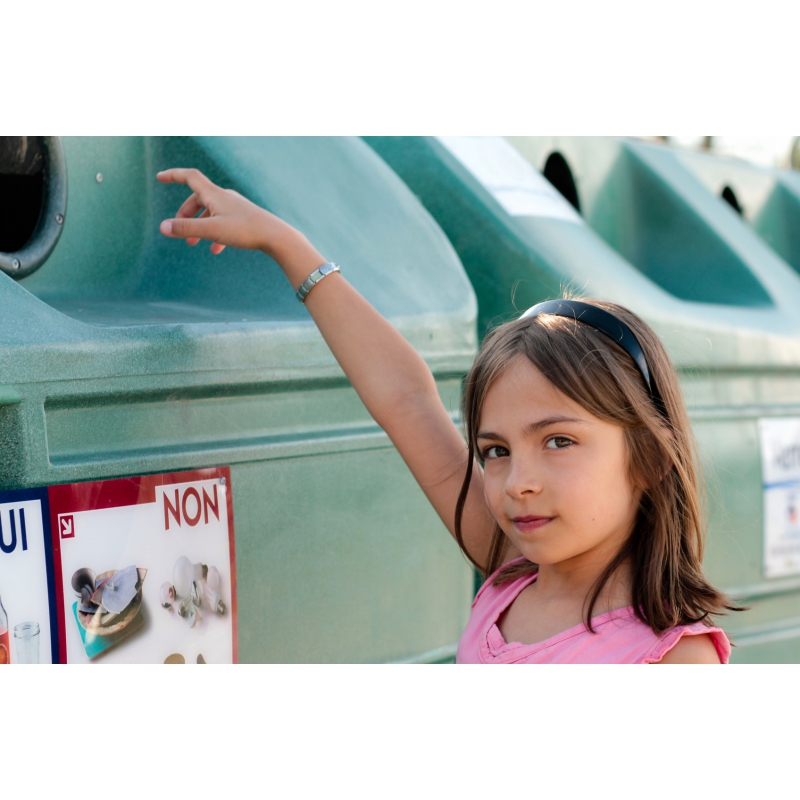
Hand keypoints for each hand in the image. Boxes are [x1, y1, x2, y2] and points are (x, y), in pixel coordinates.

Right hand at [157, 168, 295, 255]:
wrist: (276, 236)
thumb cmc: (245, 231)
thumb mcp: (212, 231)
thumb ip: (186, 229)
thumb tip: (162, 228)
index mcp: (214, 194)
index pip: (189, 177)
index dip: (173, 175)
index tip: (159, 177)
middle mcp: (224, 197)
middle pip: (198, 198)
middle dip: (185, 214)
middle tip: (178, 230)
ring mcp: (235, 207)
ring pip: (210, 212)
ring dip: (199, 226)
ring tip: (193, 244)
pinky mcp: (244, 218)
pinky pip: (224, 222)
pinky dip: (215, 233)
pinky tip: (216, 250)